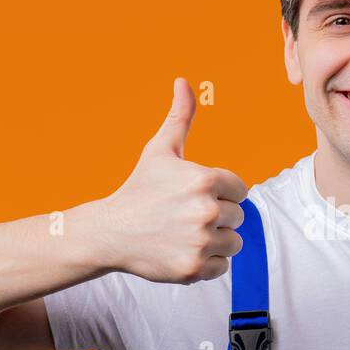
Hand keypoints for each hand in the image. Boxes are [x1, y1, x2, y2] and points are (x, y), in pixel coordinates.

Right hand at [90, 77, 246, 282]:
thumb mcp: (160, 150)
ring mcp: (201, 241)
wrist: (109, 232)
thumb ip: (180, 117)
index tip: (195, 197)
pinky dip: (207, 263)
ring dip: (215, 240)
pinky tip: (183, 250)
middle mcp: (206, 211)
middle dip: (217, 217)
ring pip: (234, 243)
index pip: (240, 190)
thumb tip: (184, 81)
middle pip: (238, 217)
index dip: (221, 193)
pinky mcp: (194, 268)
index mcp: (204, 179)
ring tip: (185, 233)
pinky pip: (223, 267)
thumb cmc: (138, 189)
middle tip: (185, 217)